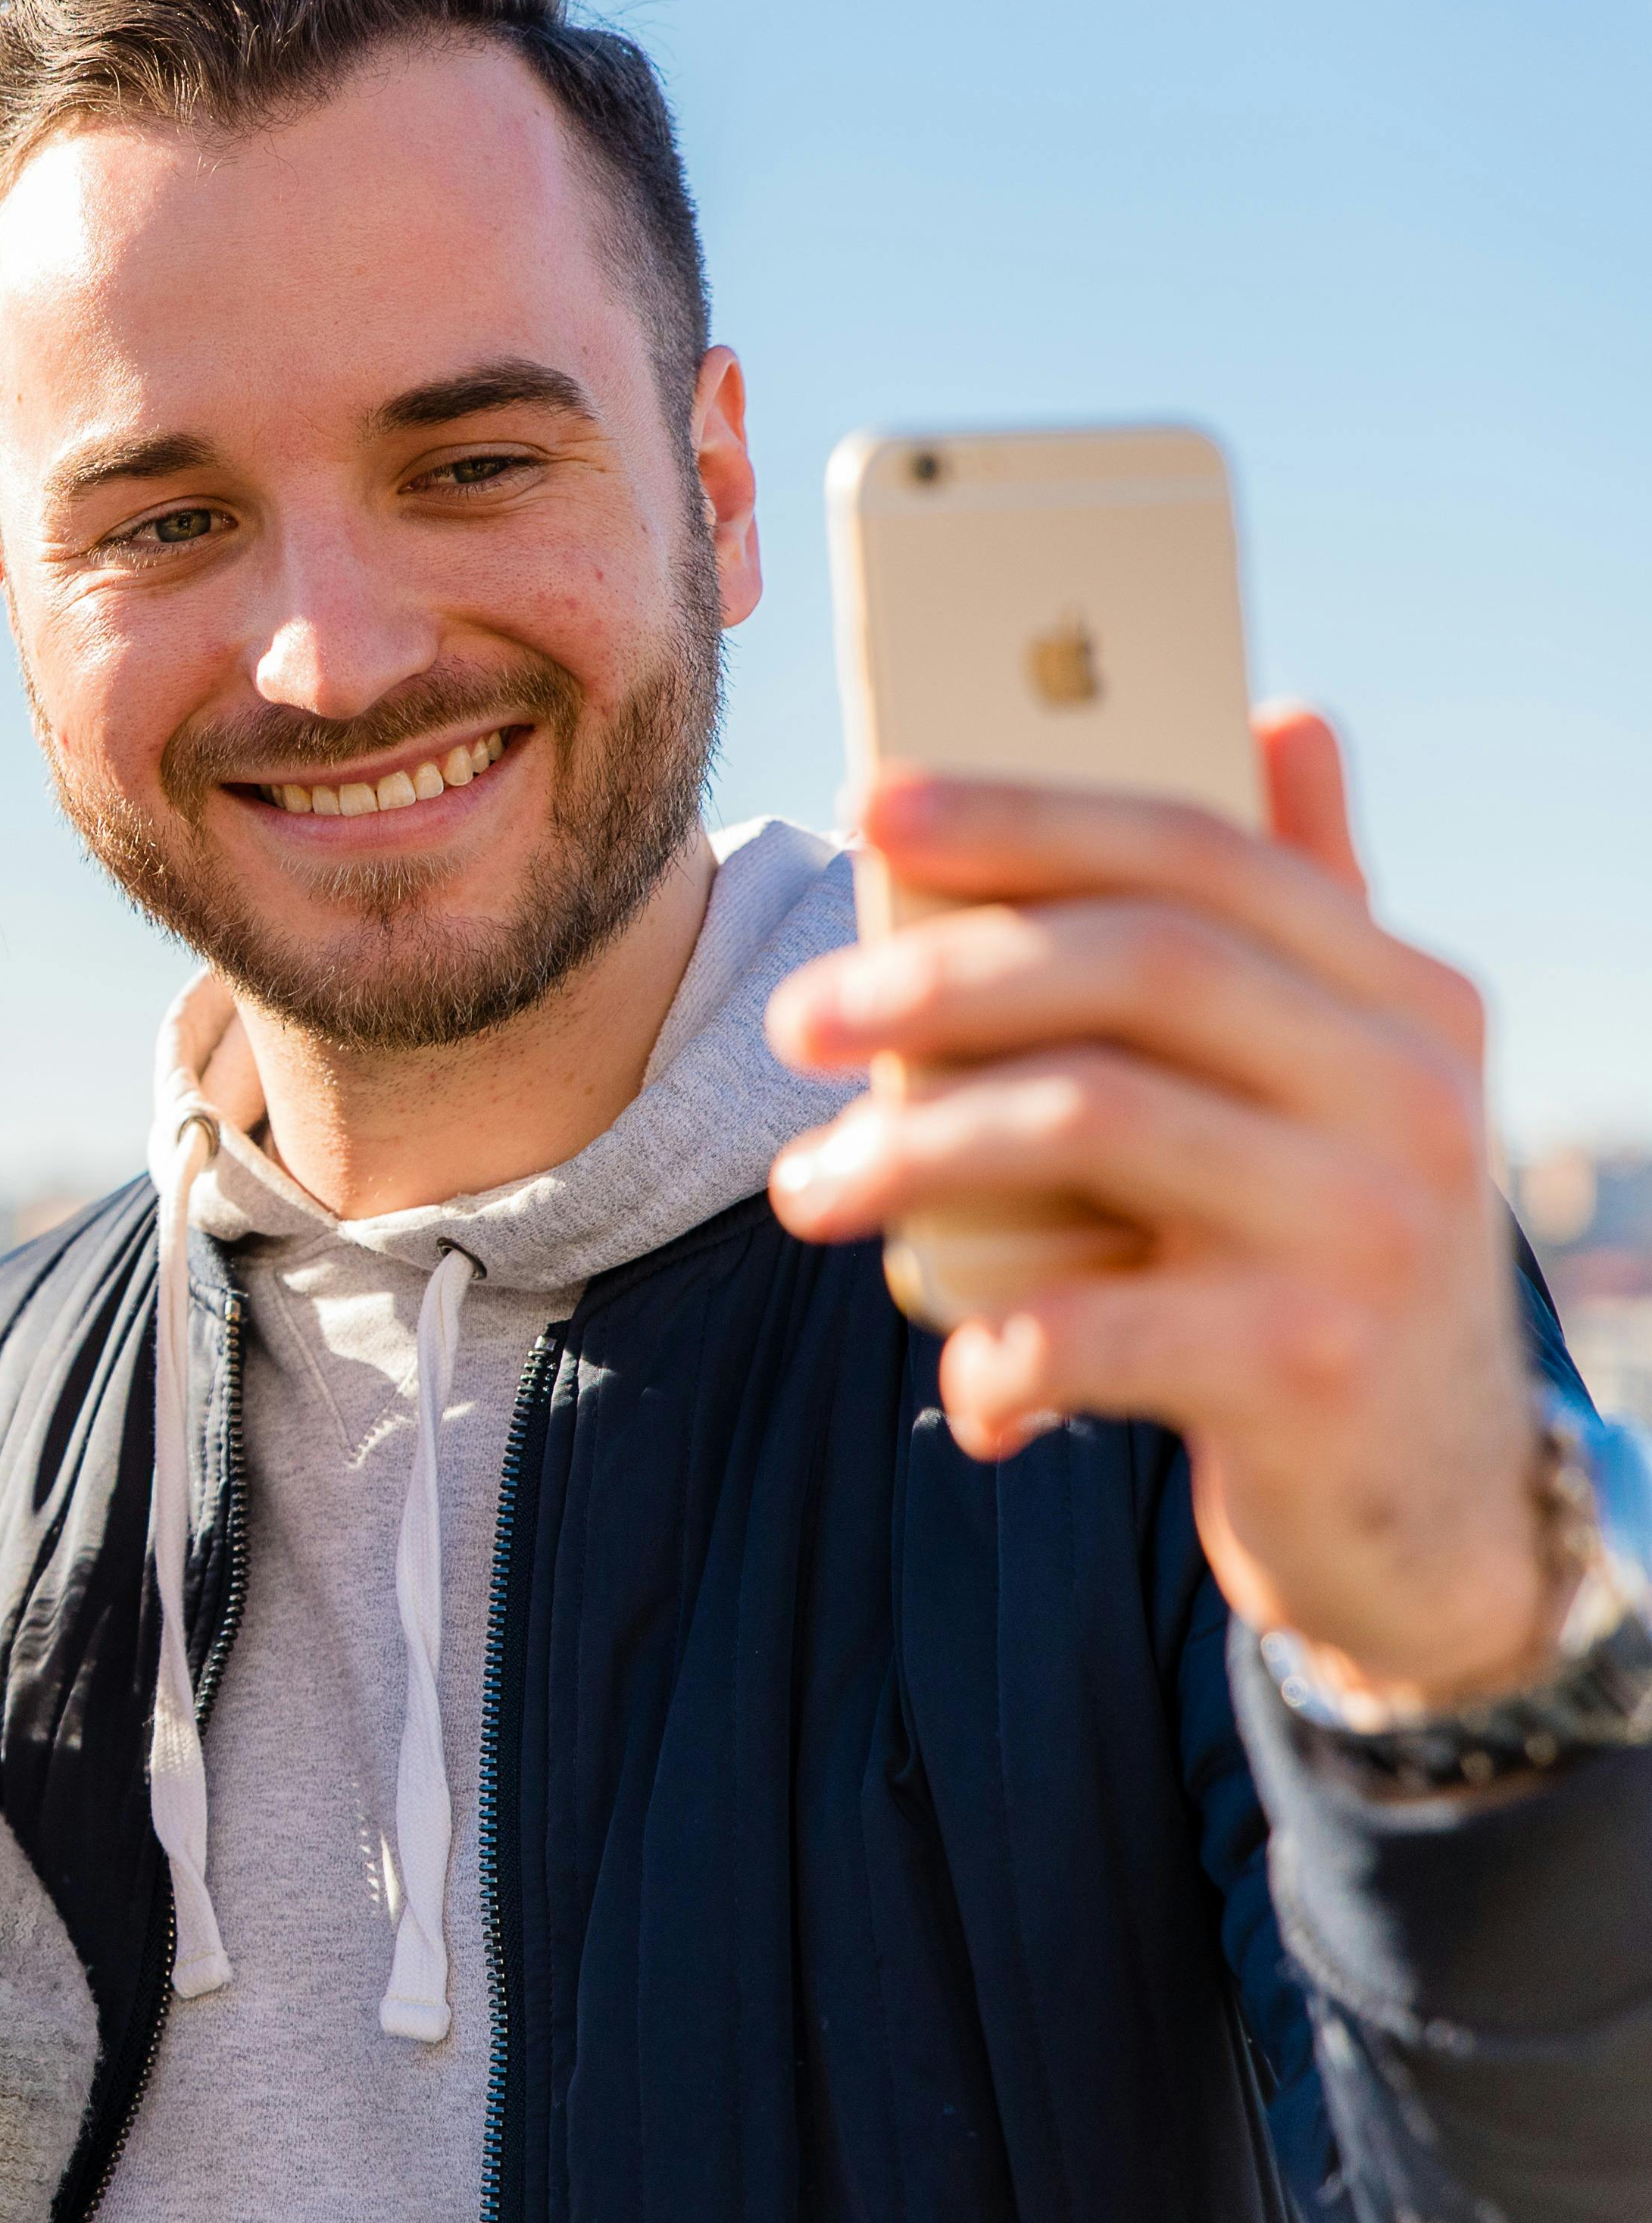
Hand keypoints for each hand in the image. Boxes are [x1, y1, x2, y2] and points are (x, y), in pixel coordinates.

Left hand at [764, 707, 1552, 1713]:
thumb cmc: (1324, 1255)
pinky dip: (997, 1347)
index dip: (1026, 813)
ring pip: (1091, 1121)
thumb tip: (1281, 717)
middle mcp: (1411, 1093)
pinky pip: (1095, 1325)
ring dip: (913, 1148)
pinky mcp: (1311, 1366)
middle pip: (1137, 964)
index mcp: (1406, 996)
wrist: (1431, 1504)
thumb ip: (1303, 917)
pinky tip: (963, 1375)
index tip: (869, 806)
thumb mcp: (1338, 1085)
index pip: (1199, 851)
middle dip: (937, 975)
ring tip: (805, 1187)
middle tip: (791, 1020)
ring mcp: (1372, 1229)